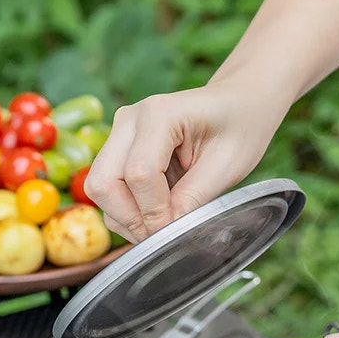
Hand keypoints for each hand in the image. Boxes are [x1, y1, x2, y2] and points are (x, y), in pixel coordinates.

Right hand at [84, 80, 288, 242]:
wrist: (238, 104)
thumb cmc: (239, 128)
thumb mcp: (227, 167)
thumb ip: (194, 198)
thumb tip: (167, 231)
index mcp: (160, 114)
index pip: (139, 175)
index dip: (154, 212)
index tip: (176, 230)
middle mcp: (130, 119)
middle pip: (104, 183)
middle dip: (132, 218)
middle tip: (164, 233)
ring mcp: (120, 132)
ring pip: (99, 189)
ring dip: (127, 218)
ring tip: (164, 222)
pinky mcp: (118, 148)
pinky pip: (107, 190)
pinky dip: (127, 211)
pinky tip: (157, 211)